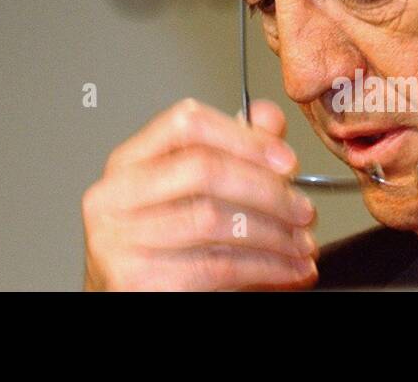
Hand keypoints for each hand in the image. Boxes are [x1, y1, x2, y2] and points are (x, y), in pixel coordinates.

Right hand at [82, 97, 318, 289]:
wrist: (125, 298)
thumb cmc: (161, 248)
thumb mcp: (191, 196)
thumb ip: (232, 153)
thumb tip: (269, 119)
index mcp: (127, 163)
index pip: (185, 124)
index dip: (244, 137)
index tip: (286, 161)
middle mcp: (114, 196)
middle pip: (202, 169)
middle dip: (267, 190)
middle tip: (303, 209)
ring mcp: (120, 239)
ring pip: (212, 220)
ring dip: (273, 234)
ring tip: (303, 244)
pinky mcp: (138, 280)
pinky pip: (215, 266)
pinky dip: (264, 269)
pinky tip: (288, 271)